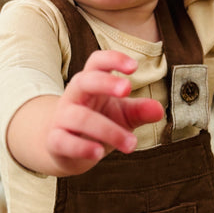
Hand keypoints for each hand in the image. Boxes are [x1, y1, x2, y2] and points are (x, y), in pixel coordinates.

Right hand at [45, 50, 163, 174]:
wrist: (65, 148)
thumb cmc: (99, 122)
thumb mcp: (123, 114)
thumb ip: (139, 110)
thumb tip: (158, 110)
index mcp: (91, 82)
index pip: (97, 62)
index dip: (113, 59)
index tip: (134, 66)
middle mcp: (74, 95)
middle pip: (85, 81)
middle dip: (105, 83)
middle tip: (127, 90)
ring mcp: (62, 117)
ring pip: (81, 117)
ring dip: (109, 130)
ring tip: (132, 144)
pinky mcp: (55, 140)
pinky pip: (64, 141)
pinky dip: (82, 147)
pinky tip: (99, 153)